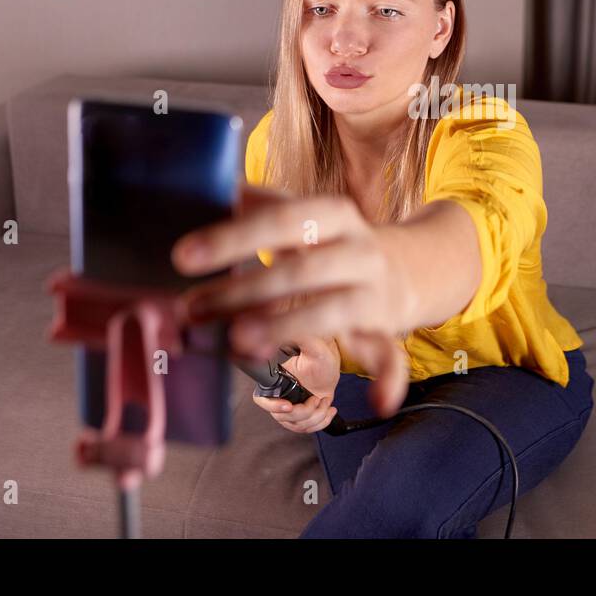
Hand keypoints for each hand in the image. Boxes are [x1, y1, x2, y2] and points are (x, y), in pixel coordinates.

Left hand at [172, 184, 412, 418]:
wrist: (411, 268)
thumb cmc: (334, 244)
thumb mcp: (308, 217)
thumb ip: (267, 206)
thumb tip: (222, 190)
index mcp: (334, 215)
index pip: (282, 220)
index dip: (233, 237)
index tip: (184, 257)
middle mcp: (358, 251)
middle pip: (301, 269)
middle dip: (244, 290)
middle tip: (192, 309)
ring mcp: (374, 293)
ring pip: (333, 311)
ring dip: (286, 327)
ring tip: (237, 342)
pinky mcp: (385, 331)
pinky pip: (391, 356)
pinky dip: (389, 380)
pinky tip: (378, 405)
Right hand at [252, 337, 342, 433]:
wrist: (331, 367)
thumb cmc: (322, 355)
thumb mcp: (313, 347)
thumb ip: (300, 337)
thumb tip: (285, 331)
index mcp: (275, 379)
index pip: (262, 399)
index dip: (272, 406)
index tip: (288, 406)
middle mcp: (279, 395)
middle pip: (282, 417)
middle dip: (304, 412)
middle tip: (316, 399)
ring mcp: (290, 406)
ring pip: (296, 425)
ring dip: (315, 417)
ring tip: (324, 402)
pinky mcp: (302, 414)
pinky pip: (306, 428)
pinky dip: (321, 422)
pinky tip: (329, 410)